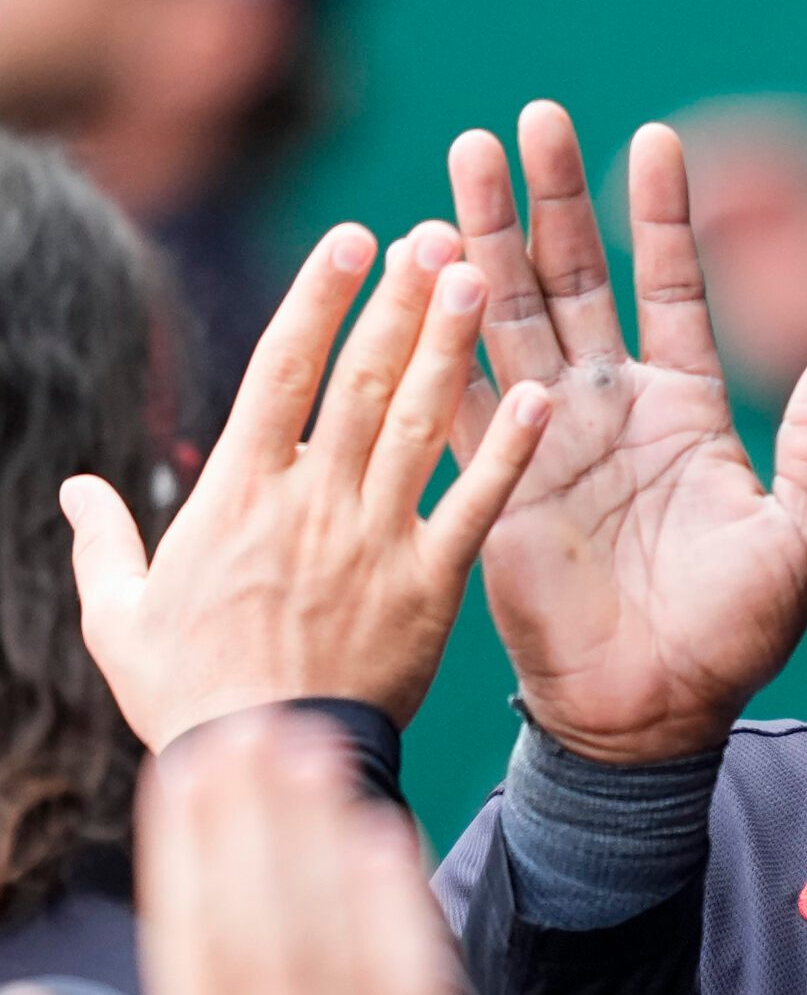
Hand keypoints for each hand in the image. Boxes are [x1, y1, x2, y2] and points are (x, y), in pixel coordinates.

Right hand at [0, 712, 480, 994]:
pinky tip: (376, 822)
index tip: (182, 770)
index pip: (194, 931)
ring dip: (320, 823)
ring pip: (337, 914)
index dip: (186, 844)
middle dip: (252, 808)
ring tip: (308, 743)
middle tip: (246, 724)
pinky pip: (412, 952)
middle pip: (266, 903)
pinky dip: (393, 886)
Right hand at [65, 222, 552, 748]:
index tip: (351, 238)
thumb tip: (76, 490)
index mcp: (238, 492)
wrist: (262, 763)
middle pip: (360, 378)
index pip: (280, 369)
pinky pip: (475, 507)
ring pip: (417, 423)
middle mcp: (312, 500)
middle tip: (438, 231)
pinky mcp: (429, 588)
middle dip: (399, 300)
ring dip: (450, 345)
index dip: (318, 297)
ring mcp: (375, 539)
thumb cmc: (186, 694)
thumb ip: (105, 542)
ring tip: (480, 275)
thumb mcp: (119, 615)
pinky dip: (508, 452)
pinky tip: (541, 396)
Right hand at [447, 103, 806, 764]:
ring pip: (507, 314)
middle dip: (553, 198)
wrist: (656, 712)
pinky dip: (440, 328)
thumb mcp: (800, 529)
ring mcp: (544, 438)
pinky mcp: (493, 480)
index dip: (660, 216)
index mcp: (683, 410)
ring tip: (470, 152)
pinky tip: (421, 258)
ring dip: (486, 235)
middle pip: (573, 278)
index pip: (669, 288)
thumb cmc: (735, 633)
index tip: (652, 137)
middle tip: (535, 115)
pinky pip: (459, 392)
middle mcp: (607, 408)